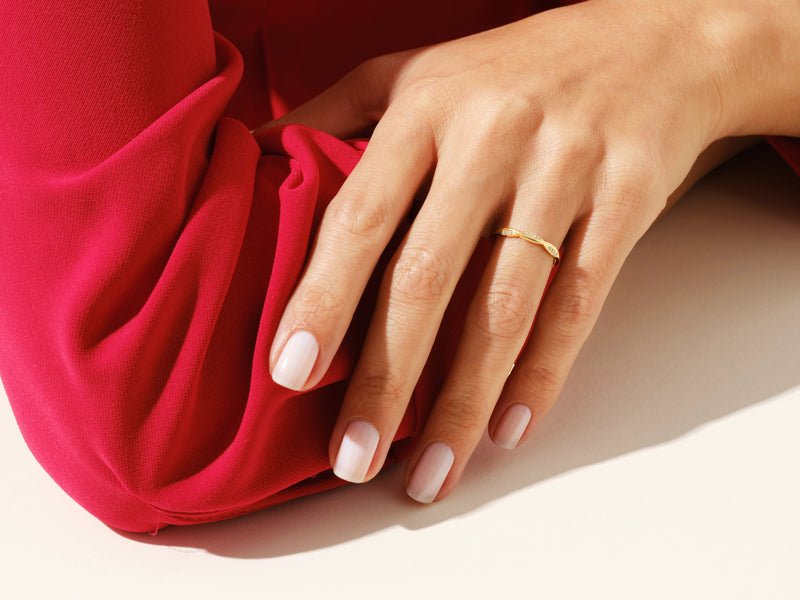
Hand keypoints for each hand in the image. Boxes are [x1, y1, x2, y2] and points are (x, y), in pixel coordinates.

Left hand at [266, 0, 727, 501]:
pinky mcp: (626, 202)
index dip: (322, 299)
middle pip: (429, 277)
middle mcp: (493, 139)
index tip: (290, 376)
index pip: (362, 215)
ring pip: (506, 308)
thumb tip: (251, 159)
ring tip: (430, 474)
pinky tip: (507, 429)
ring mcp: (565, 172)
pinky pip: (579, 305)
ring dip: (463, 403)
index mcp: (426, 108)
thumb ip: (332, 113)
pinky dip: (543, 375)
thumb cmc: (512, 68)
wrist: (653, 40)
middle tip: (354, 458)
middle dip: (387, 379)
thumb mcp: (414, 70)